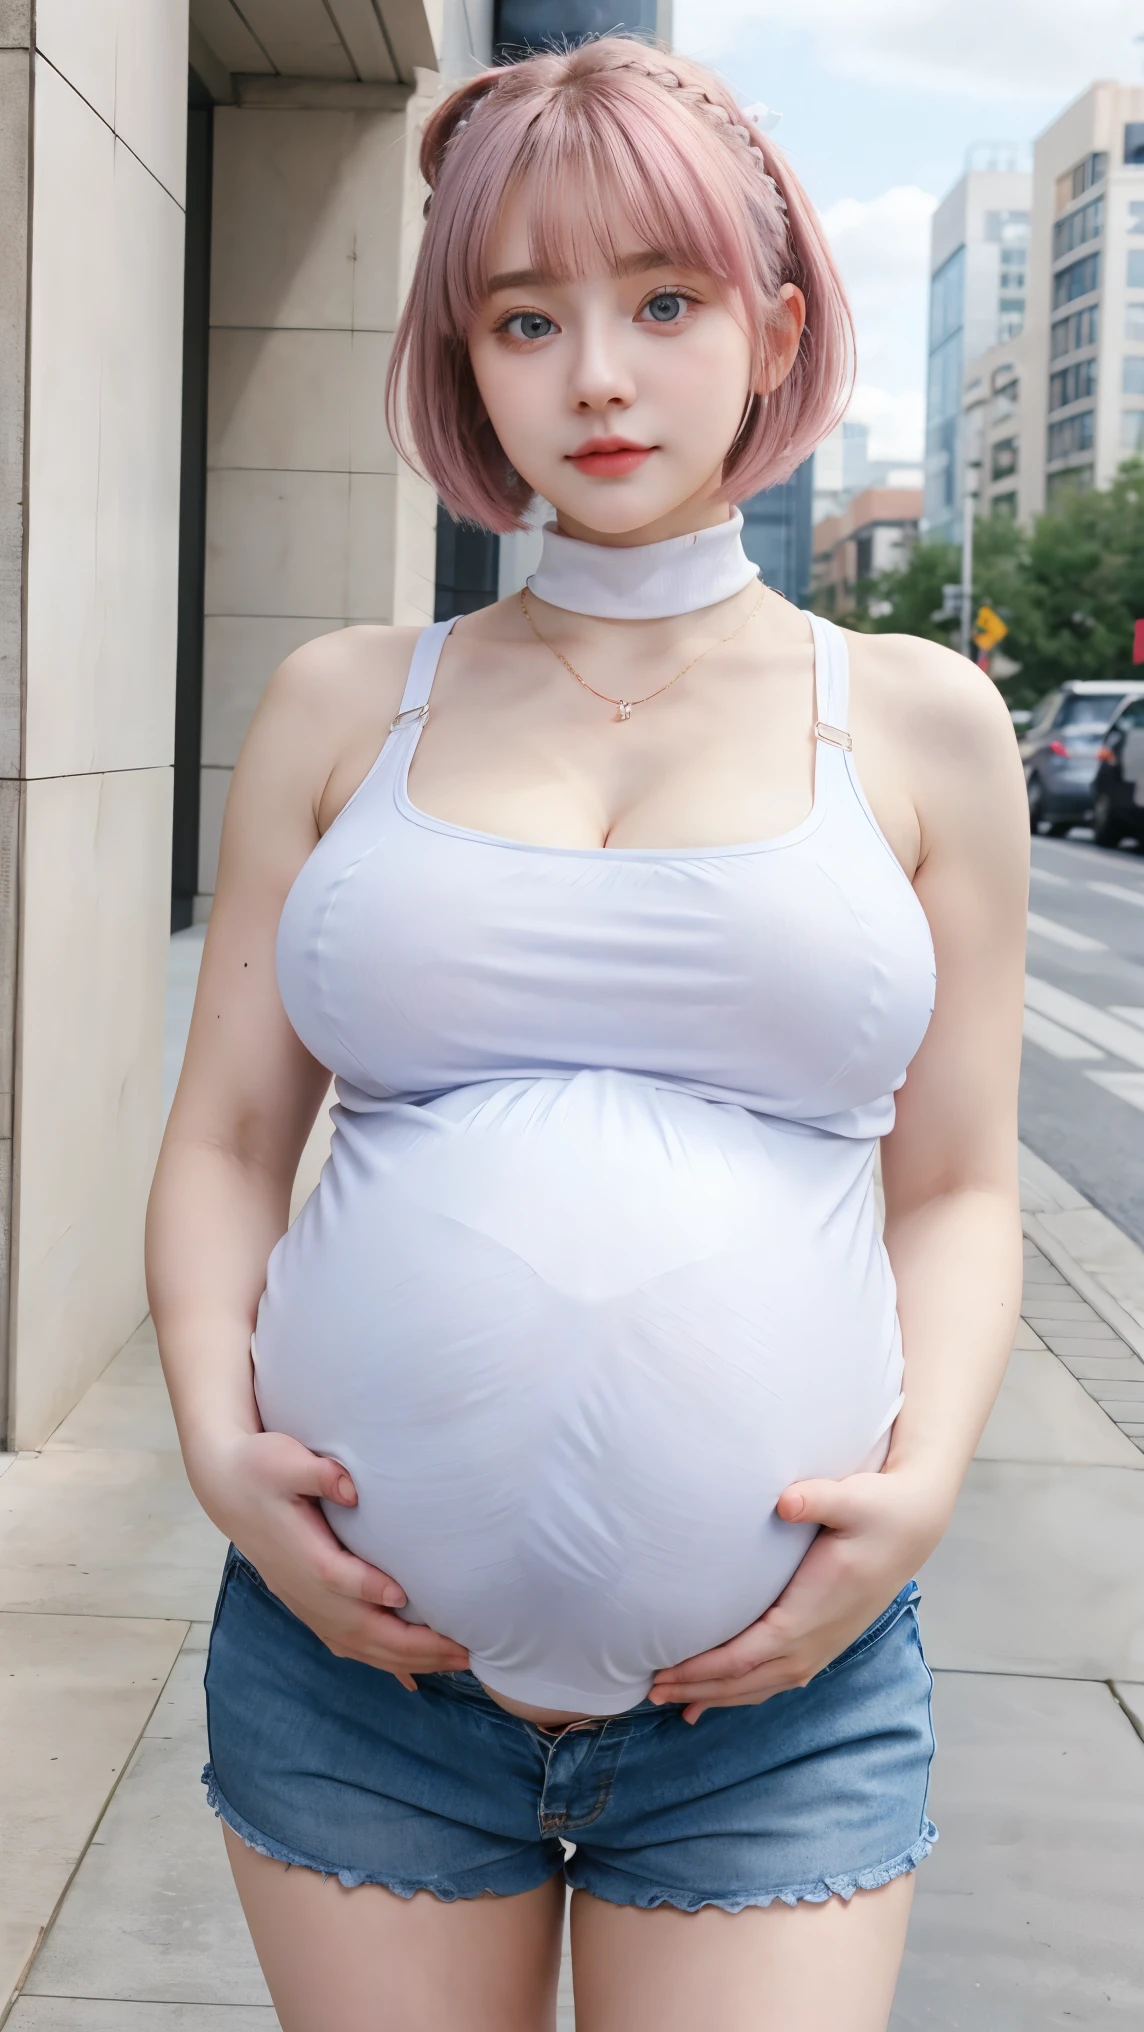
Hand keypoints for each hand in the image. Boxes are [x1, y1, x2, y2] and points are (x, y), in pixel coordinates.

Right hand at [187, 1426, 468, 1688]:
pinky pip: (348, 1644)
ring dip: (406, 1661)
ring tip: (454, 1662)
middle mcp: (303, 1589)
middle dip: (412, 1646)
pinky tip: (410, 1678)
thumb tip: (350, 1486)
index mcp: (300, 1553)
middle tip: (462, 1650)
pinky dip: (382, 1663)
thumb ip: (317, 1471)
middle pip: (358, 1629)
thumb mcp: (283, 1457)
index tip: (405, 1596)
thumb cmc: (260, 1467)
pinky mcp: (309, 1606)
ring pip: (358, 1646)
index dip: (368, 1589)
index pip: (336, 1578)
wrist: (226, 1488)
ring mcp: (305, 1603)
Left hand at [649, 1468, 949, 1723]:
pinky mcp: (822, 1642)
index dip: (703, 1669)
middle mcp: (815, 1641)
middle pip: (746, 1680)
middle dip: (697, 1688)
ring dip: (717, 1696)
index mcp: (810, 1613)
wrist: (912, 1525)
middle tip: (650, 1691)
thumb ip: (819, 1498)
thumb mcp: (853, 1498)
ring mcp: (820, 1647)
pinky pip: (776, 1680)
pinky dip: (744, 1691)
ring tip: (674, 1702)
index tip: (664, 1672)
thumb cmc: (878, 1511)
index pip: (746, 1654)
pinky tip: (720, 1697)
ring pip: (761, 1687)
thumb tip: (787, 1501)